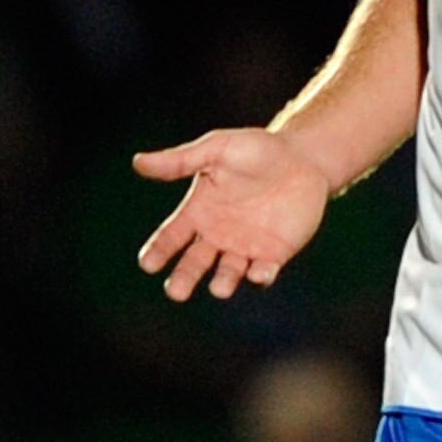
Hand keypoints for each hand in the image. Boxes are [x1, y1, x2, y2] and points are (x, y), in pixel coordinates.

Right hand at [133, 126, 332, 300]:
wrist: (304, 158)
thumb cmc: (256, 150)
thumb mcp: (217, 149)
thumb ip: (181, 161)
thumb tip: (138, 163)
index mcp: (198, 211)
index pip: (171, 236)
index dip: (159, 250)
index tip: (147, 264)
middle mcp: (217, 235)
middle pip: (194, 263)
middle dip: (184, 278)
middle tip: (176, 292)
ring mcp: (245, 247)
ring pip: (228, 272)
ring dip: (223, 282)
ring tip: (219, 288)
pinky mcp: (274, 254)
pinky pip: (264, 272)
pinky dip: (261, 276)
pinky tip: (259, 273)